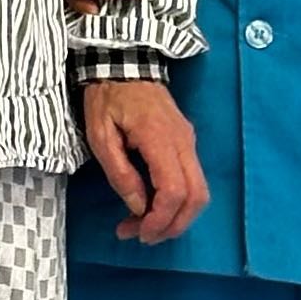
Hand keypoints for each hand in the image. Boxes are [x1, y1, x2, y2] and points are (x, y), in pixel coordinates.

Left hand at [84, 78, 208, 245]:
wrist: (124, 62)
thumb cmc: (108, 97)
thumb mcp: (101, 135)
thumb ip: (120, 173)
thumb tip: (138, 206)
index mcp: (160, 139)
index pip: (175, 191)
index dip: (160, 220)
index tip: (139, 233)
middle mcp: (183, 143)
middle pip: (197, 197)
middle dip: (173, 225)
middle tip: (142, 237)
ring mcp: (189, 142)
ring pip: (199, 191)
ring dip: (176, 217)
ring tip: (143, 226)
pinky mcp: (186, 142)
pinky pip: (191, 179)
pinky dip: (177, 201)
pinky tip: (151, 205)